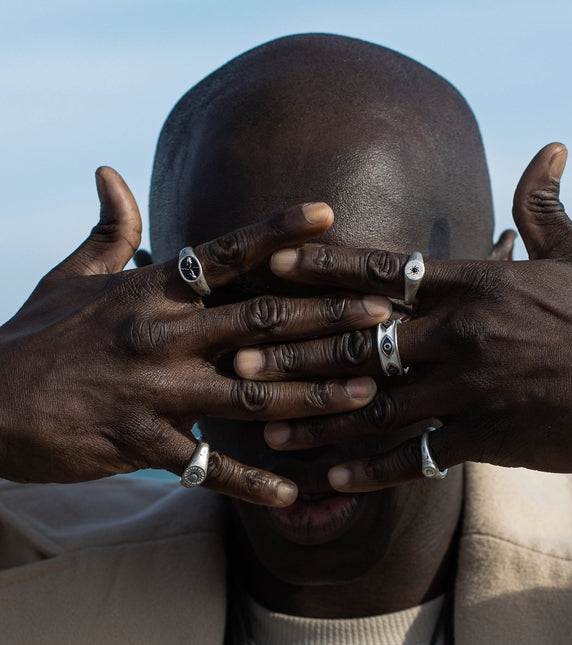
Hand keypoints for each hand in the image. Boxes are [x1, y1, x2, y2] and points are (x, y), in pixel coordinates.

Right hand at [0, 168, 390, 503]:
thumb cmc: (36, 333)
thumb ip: (108, 228)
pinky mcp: (140, 443)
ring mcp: (153, 392)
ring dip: (313, 394)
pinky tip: (295, 492)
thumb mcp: (72, 275)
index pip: (223, 252)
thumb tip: (109, 172)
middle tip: (384, 314)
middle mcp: (161, 335)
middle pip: (259, 321)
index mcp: (150, 290)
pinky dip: (251, 481)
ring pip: (251, 392)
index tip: (327, 214)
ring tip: (368, 394)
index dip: (276, 230)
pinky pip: (208, 467)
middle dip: (326, 318)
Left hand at [234, 143, 571, 491]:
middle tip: (240, 363)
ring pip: (375, 404)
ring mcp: (470, 387)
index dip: (326, 264)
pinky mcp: (486, 437)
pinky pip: (414, 456)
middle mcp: (461, 332)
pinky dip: (370, 471)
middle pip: (360, 340)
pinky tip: (329, 483)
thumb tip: (549, 152)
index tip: (274, 262)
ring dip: (317, 419)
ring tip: (268, 431)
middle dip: (296, 352)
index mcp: (475, 285)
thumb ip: (545, 209)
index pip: (383, 269)